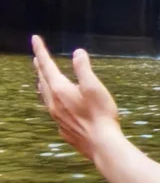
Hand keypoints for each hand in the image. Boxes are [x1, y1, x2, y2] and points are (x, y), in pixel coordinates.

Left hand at [31, 37, 121, 162]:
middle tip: (37, 56)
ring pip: (45, 95)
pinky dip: (51, 99)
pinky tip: (57, 103)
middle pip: (43, 80)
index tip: (34, 39)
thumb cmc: (100, 114)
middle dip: (40, 66)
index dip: (40, 50)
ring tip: (43, 77)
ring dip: (43, 82)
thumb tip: (77, 52)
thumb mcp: (94, 87)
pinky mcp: (63, 127)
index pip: (46, 65)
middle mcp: (54, 103)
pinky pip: (52, 109)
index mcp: (60, 90)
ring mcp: (57, 117)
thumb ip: (84, 68)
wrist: (101, 144)